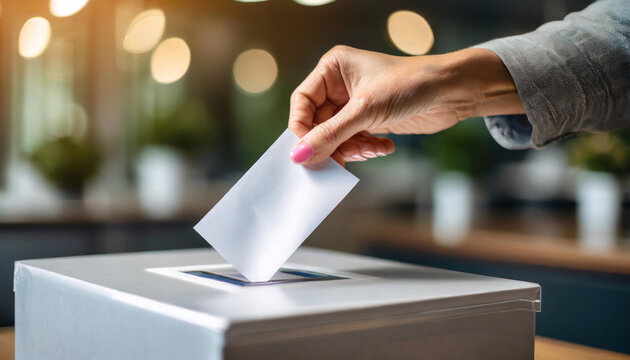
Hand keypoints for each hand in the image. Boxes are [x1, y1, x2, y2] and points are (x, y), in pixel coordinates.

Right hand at [288, 46, 523, 164]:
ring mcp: (355, 103)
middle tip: (342, 161)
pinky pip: (354, 141)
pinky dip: (366, 148)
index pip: (301, 103)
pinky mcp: (369, 119)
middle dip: (332, 144)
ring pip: (336, 137)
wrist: (452, 91)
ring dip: (351, 149)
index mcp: (332, 69)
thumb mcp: (366, 110)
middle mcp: (340, 84)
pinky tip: (385, 146)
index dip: (303, 130)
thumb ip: (330, 135)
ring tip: (372, 150)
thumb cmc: (410, 84)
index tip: (309, 153)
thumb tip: (299, 156)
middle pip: (318, 124)